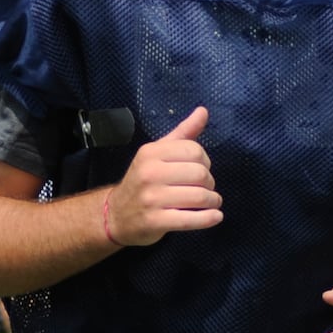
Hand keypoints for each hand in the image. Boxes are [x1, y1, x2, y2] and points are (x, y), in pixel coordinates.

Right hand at [104, 106, 222, 246]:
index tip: (201, 169)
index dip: (205, 160)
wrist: (116, 215)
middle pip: (199, 173)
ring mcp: (151, 199)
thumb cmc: (143, 181)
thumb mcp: (158, 153)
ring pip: (198, 196)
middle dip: (210, 182)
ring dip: (213, 200)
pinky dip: (208, 218)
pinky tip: (215, 216)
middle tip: (207, 188)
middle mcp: (149, 173)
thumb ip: (183, 133)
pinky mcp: (155, 222)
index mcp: (151, 153)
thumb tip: (203, 111)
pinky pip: (190, 219)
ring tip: (212, 202)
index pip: (193, 150)